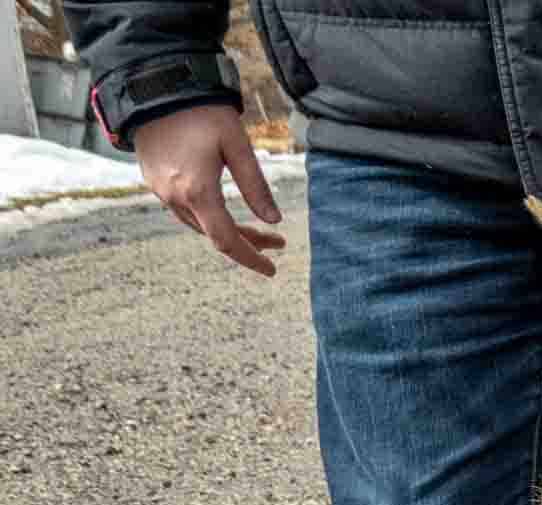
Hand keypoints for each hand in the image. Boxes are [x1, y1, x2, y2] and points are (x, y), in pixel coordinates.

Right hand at [131, 104, 286, 277]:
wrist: (154, 86)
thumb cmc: (200, 112)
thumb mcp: (237, 145)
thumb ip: (256, 185)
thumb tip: (274, 220)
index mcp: (197, 192)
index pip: (227, 240)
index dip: (251, 258)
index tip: (272, 269)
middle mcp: (174, 197)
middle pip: (214, 234)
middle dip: (247, 243)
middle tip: (276, 242)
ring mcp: (159, 189)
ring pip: (198, 224)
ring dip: (227, 230)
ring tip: (256, 231)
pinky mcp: (152, 180)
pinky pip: (183, 210)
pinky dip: (207, 218)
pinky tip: (222, 212)